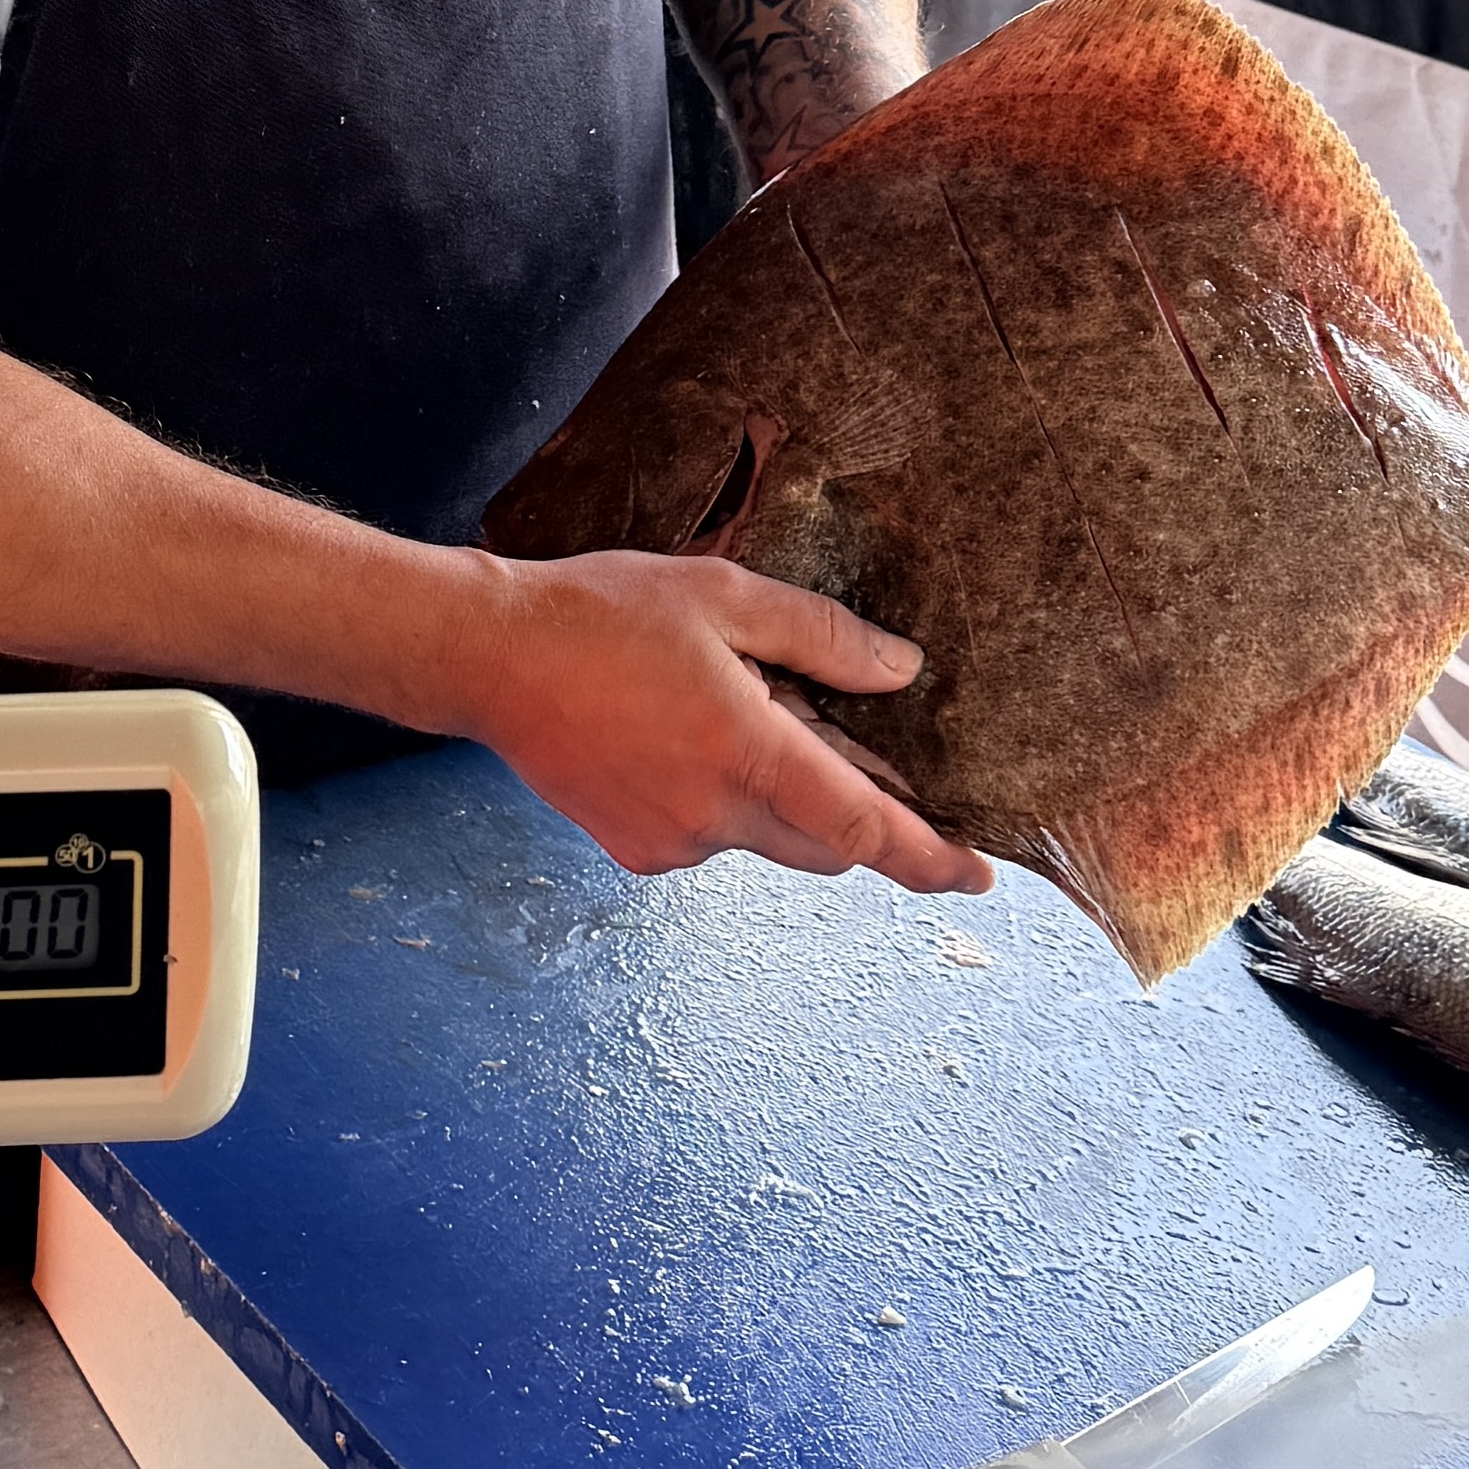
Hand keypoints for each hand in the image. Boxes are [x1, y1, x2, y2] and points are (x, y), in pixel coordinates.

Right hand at [446, 550, 993, 893]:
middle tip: (847, 747)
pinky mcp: (638, 851)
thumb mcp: (722, 595)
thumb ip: (822, 637)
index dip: (929, 856)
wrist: (489, 656)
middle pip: (827, 846)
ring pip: (768, 840)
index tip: (979, 873)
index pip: (863, 829)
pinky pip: (713, 838)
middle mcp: (714, 813)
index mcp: (745, 750)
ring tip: (728, 716)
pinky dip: (723, 803)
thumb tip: (901, 670)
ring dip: (780, 798)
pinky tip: (679, 739)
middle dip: (854, 814)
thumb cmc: (601, 614)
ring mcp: (672, 842)